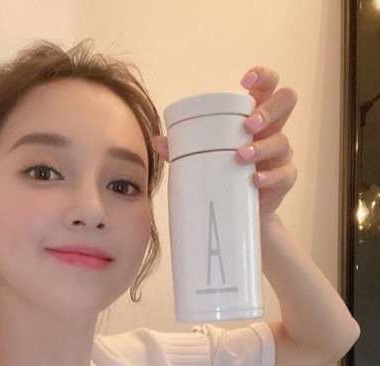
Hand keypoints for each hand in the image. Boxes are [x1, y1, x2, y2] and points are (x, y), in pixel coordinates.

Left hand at [152, 67, 297, 219]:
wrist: (239, 211)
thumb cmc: (224, 174)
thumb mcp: (204, 157)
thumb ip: (183, 148)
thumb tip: (158, 141)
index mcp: (255, 117)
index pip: (267, 86)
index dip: (262, 77)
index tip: (244, 81)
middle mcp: (272, 130)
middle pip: (286, 102)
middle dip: (268, 110)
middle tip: (248, 124)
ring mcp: (281, 154)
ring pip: (282, 140)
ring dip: (261, 146)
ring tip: (240, 155)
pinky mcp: (284, 178)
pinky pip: (284, 173)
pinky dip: (270, 176)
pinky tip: (255, 179)